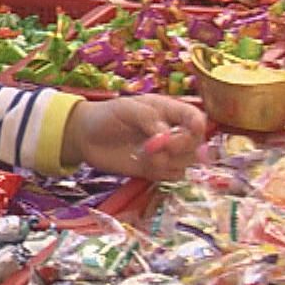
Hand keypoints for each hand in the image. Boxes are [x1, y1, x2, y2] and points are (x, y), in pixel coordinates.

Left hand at [61, 96, 208, 180]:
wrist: (86, 137)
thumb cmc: (107, 115)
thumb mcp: (127, 108)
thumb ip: (148, 119)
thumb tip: (166, 137)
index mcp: (168, 111)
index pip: (195, 118)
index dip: (198, 126)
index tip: (192, 131)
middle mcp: (172, 131)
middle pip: (196, 143)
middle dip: (181, 146)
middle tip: (157, 145)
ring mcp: (166, 152)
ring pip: (187, 162)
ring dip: (170, 161)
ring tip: (146, 154)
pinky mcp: (157, 169)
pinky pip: (174, 176)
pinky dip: (163, 173)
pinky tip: (145, 165)